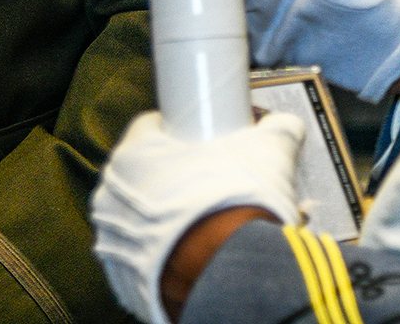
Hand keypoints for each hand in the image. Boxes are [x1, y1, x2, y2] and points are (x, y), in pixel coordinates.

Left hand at [91, 110, 305, 323]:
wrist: (229, 270)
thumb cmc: (235, 205)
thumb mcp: (267, 151)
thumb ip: (276, 129)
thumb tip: (284, 126)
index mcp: (135, 152)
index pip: (153, 126)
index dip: (183, 130)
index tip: (203, 138)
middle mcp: (115, 193)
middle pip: (147, 171)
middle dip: (177, 173)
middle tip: (211, 179)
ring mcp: (116, 236)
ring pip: (144, 212)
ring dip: (169, 211)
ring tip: (206, 215)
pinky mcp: (125, 273)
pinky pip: (144, 251)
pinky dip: (166, 247)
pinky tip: (195, 246)